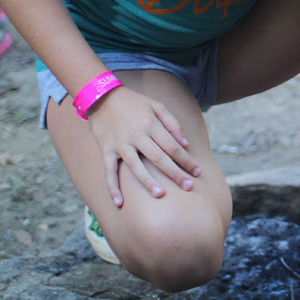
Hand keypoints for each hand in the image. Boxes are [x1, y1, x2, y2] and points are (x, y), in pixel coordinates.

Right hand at [86, 87, 201, 205]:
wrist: (101, 97)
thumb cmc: (134, 103)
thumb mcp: (157, 105)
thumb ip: (173, 124)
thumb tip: (185, 144)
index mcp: (151, 124)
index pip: (173, 147)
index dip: (186, 160)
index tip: (197, 172)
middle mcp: (136, 135)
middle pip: (159, 158)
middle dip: (175, 174)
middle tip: (188, 187)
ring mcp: (120, 144)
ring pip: (135, 166)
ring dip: (147, 181)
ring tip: (160, 195)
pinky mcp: (106, 149)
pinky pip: (109, 170)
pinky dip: (112, 187)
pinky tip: (119, 202)